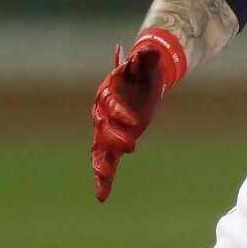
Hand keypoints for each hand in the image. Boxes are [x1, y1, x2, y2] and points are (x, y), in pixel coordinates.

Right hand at [90, 29, 185, 201]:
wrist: (141, 80)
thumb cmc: (144, 71)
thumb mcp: (148, 64)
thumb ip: (146, 58)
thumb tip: (147, 51)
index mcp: (109, 93)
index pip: (112, 104)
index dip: (121, 112)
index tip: (135, 121)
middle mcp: (103, 113)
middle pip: (103, 128)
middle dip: (115, 139)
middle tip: (131, 147)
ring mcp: (106, 129)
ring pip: (98, 149)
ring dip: (101, 164)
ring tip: (103, 180)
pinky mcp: (113, 142)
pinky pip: (105, 161)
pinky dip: (104, 179)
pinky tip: (102, 196)